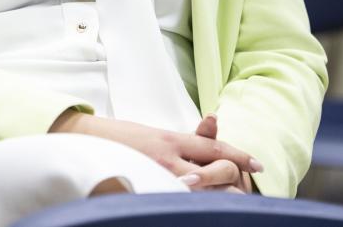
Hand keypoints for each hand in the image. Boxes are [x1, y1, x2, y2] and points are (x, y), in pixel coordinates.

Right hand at [49, 111, 261, 188]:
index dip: (238, 155)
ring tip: (232, 204)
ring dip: (215, 196)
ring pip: (197, 188)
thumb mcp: (155, 135)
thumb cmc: (120, 139)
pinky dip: (187, 202)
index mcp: (171, 139)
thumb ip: (182, 141)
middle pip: (213, 168)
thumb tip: (208, 133)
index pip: (213, 146)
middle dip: (233, 181)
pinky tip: (195, 209)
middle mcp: (167, 155)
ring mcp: (155, 172)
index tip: (257, 164)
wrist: (85, 140)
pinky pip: (172, 196)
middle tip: (247, 191)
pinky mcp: (143, 184)